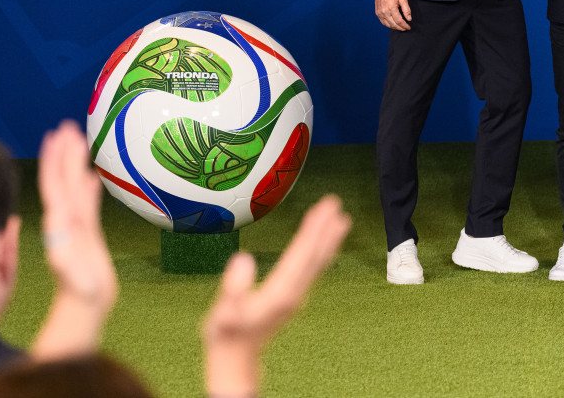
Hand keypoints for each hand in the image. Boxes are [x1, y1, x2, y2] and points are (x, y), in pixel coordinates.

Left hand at [30, 121, 117, 359]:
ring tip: (79, 141)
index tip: (58, 136)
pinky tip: (92, 174)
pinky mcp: (86, 231)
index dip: (56, 160)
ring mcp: (75, 224)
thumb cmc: (81, 293)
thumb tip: (62, 231)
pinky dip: (88, 185)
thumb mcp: (73, 275)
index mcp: (61, 224)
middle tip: (69, 126)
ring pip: (74, 186)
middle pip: (63, 179)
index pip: (55, 184)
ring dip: (75, 163)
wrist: (85, 306)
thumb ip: (66, 255)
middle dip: (64, 153)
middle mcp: (65, 220)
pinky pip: (87, 201)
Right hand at [203, 195, 351, 397]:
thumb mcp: (223, 315)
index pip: (301, 255)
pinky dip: (320, 251)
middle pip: (314, 255)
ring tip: (340, 218)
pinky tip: (324, 243)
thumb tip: (243, 259)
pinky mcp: (294, 297)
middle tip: (335, 203)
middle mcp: (295, 292)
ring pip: (317, 262)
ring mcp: (296, 295)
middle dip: (324, 228)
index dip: (313, 231)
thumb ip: (232, 289)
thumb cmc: (226, 336)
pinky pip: (312, 269)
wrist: (236, 360)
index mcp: (281, 293)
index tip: (324, 210)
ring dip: (328, 239)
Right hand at [374, 0, 411, 30]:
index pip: (399, 21)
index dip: (405, 26)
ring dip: (395, 28)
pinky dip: (389, 25)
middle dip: (401, 28)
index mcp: (391, 8)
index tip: (409, 27)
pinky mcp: (377, 13)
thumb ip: (406, 9)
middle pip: (394, 25)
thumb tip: (409, 19)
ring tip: (400, 27)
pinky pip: (383, 22)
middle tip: (405, 28)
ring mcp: (380, 13)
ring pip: (388, 25)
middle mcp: (384, 12)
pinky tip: (393, 24)